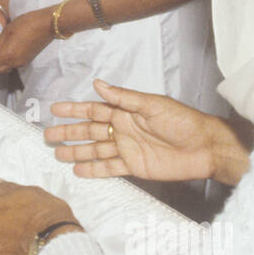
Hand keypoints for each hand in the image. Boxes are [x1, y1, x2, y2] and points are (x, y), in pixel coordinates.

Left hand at [0, 6, 52, 73]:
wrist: (48, 25)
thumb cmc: (27, 23)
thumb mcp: (7, 31)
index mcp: (7, 55)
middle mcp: (13, 63)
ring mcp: (21, 63)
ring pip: (2, 69)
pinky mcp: (26, 60)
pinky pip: (10, 65)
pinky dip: (3, 61)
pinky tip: (2, 50)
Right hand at [46, 79, 248, 182]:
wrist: (205, 147)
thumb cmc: (183, 121)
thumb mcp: (152, 104)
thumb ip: (123, 98)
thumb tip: (97, 84)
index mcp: (126, 111)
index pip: (94, 109)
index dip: (74, 109)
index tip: (54, 109)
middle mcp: (123, 129)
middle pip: (90, 131)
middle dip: (69, 132)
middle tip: (47, 136)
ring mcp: (127, 149)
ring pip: (95, 150)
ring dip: (76, 152)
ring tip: (57, 155)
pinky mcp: (135, 167)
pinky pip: (110, 168)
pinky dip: (94, 170)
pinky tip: (78, 170)